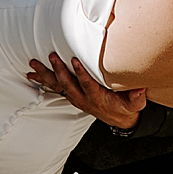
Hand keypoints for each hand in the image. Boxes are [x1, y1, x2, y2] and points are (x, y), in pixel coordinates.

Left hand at [27, 51, 146, 130]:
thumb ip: (136, 97)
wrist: (118, 118)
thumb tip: (140, 89)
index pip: (87, 85)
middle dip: (59, 70)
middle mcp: (83, 98)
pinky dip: (43, 80)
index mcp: (97, 98)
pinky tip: (32, 74)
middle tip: (52, 56)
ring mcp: (75, 97)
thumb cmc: (125, 106)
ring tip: (33, 64)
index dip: (81, 74)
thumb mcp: (134, 103)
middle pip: (67, 84)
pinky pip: (55, 87)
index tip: (74, 61)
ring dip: (45, 75)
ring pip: (57, 86)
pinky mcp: (71, 95)